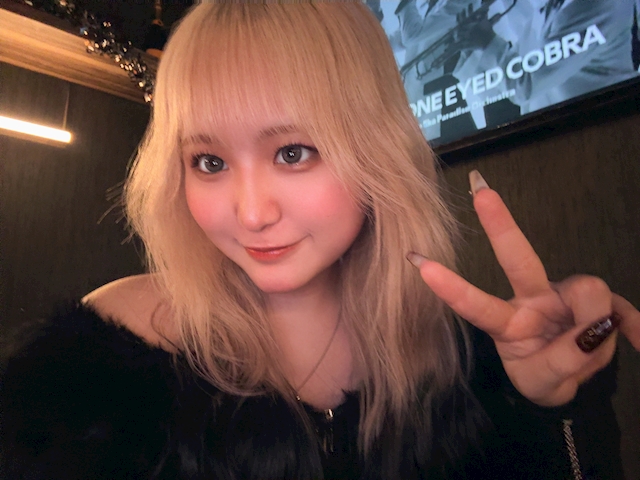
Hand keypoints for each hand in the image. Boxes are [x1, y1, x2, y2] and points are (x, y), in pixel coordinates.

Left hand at [409, 171, 639, 405]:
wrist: (569, 379)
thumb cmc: (541, 376)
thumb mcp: (544, 383)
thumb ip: (562, 362)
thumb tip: (593, 331)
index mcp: (507, 323)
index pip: (478, 304)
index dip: (451, 287)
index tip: (418, 264)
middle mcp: (532, 299)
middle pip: (518, 259)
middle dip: (500, 225)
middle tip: (481, 191)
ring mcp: (564, 295)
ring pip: (588, 293)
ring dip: (597, 336)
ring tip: (591, 356)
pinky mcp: (597, 300)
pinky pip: (621, 309)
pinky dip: (632, 327)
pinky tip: (638, 340)